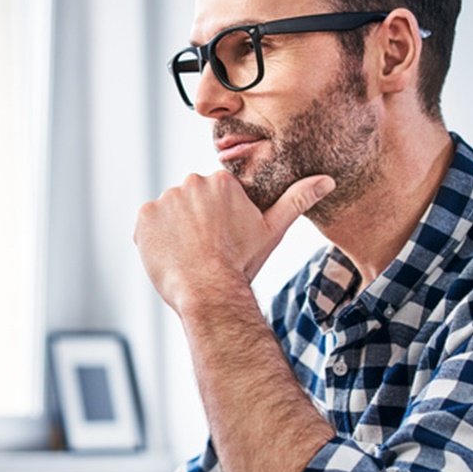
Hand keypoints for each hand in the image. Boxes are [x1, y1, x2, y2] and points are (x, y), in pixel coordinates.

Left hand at [134, 172, 334, 311]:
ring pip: (169, 214)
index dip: (217, 221)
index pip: (213, 196)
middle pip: (190, 202)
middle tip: (206, 250)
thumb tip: (328, 180)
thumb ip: (297, 200)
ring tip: (189, 255)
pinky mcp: (144, 216)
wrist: (209, 291)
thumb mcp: (272, 230)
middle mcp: (192, 182)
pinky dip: (155, 240)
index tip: (222, 240)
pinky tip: (171, 256)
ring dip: (175, 231)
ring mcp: (166, 199)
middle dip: (195, 223)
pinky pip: (148, 225)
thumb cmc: (242, 263)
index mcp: (222, 181)